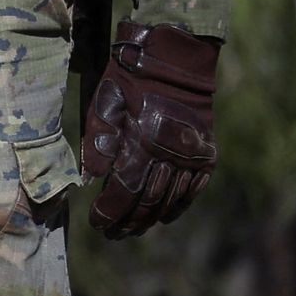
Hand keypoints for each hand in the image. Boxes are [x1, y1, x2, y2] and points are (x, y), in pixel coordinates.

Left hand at [81, 23, 219, 236]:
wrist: (174, 60)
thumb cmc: (129, 81)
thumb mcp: (103, 106)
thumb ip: (97, 145)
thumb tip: (89, 181)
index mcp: (141, 144)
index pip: (124, 192)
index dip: (109, 213)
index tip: (97, 224)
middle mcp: (170, 155)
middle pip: (148, 201)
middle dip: (128, 222)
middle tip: (112, 235)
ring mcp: (192, 155)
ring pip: (171, 199)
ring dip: (151, 219)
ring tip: (134, 231)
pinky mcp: (206, 152)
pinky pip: (194, 189)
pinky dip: (179, 205)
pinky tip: (165, 218)